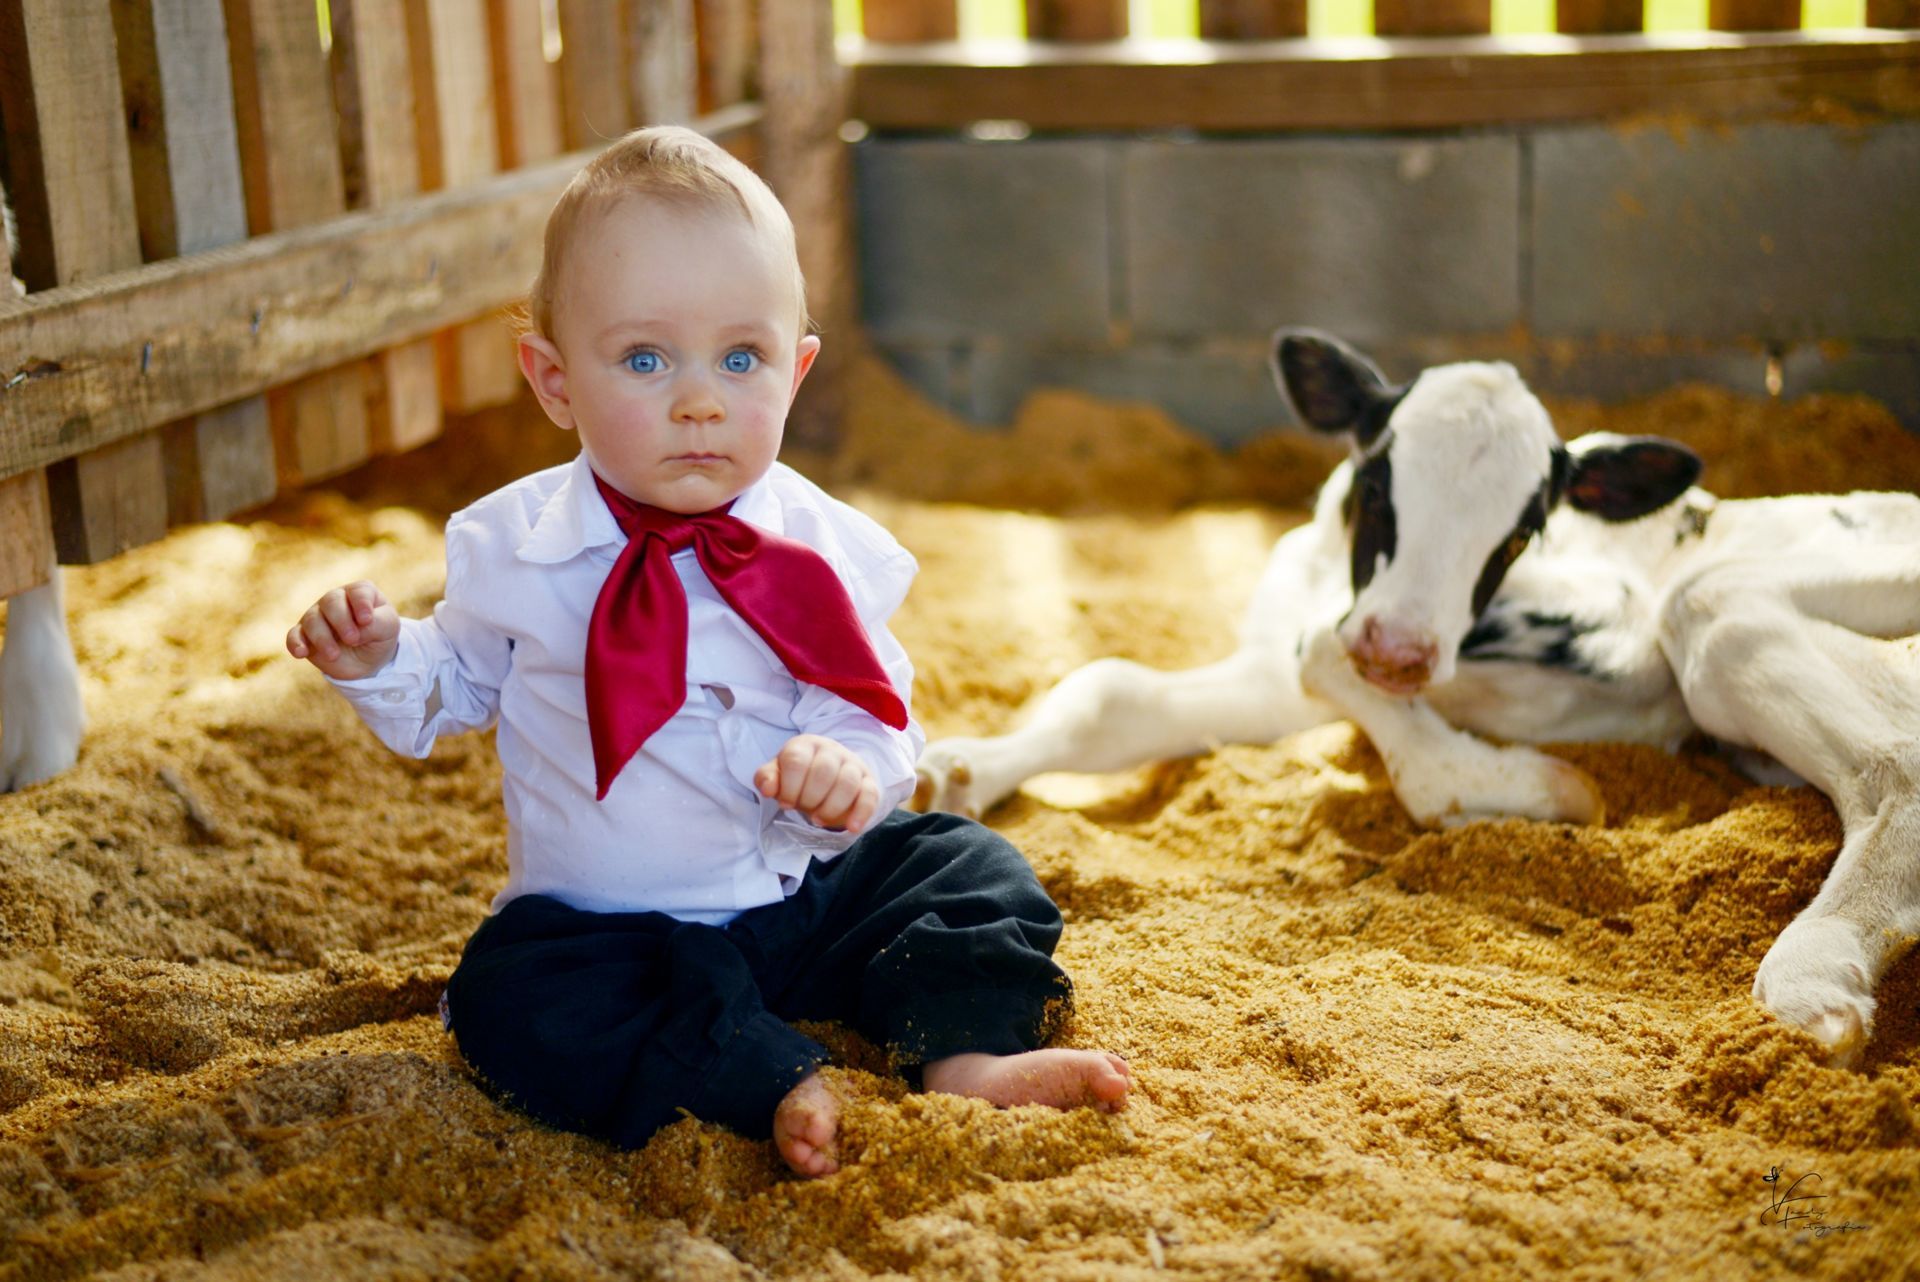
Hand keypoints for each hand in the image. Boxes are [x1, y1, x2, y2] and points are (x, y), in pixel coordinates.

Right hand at [286, 581, 400, 680]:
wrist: (368, 660)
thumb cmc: (379, 636)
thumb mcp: (388, 628)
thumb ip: (377, 623)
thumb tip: (358, 627)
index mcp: (359, 593)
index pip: (358, 591)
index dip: (361, 604)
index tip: (366, 620)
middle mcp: (335, 600)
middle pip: (331, 602)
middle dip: (341, 621)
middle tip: (353, 639)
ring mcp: (318, 616)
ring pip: (312, 619)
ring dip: (322, 638)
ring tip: (334, 655)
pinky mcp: (305, 636)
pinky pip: (294, 636)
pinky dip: (296, 643)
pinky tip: (301, 653)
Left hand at [754, 734, 881, 833]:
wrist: (825, 779)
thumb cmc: (798, 778)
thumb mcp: (777, 775)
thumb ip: (766, 778)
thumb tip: (768, 789)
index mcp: (806, 745)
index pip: (796, 761)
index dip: (788, 787)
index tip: (785, 803)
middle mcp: (831, 750)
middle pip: (823, 771)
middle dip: (809, 798)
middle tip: (804, 810)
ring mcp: (853, 764)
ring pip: (847, 783)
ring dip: (831, 807)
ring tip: (818, 820)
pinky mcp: (868, 782)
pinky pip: (870, 795)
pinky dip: (862, 813)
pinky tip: (853, 827)